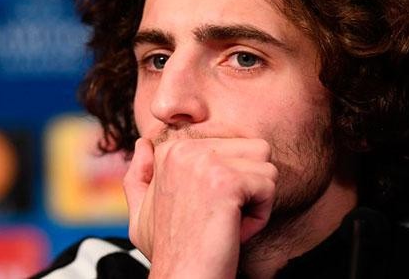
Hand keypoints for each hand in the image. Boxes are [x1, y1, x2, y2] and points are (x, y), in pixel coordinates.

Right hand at [123, 137, 277, 277]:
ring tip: (227, 222)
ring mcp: (204, 162)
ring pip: (266, 166)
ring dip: (256, 200)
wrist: (181, 278)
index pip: (232, 145)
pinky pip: (269, 187)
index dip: (228, 182)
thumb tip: (143, 143)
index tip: (203, 208)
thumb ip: (140, 175)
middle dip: (248, 186)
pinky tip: (233, 231)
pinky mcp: (226, 181)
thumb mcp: (142, 210)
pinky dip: (260, 217)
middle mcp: (183, 148)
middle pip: (254, 151)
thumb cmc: (167, 250)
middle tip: (220, 216)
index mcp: (168, 150)